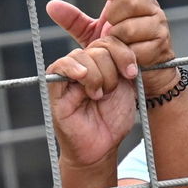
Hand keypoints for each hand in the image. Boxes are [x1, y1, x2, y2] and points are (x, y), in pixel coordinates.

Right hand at [46, 37, 138, 167]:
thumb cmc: (113, 119)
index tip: (132, 73)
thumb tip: (124, 41)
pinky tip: (83, 77)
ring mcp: (68, 74)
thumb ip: (124, 64)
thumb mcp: (126, 87)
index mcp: (102, 61)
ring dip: (98, 77)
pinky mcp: (55, 87)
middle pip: (99, 46)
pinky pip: (60, 66)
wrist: (101, 147)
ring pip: (83, 55)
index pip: (111, 39)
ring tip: (98, 96)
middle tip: (110, 92)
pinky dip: (73, 68)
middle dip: (111, 70)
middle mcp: (84, 64)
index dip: (124, 53)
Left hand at [47, 0, 176, 94]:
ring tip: (115, 44)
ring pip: (132, 26)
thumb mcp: (93, 34)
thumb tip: (51, 5)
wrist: (142, 75)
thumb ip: (74, 20)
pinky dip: (125, 55)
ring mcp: (159, 26)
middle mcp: (151, 8)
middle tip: (108, 28)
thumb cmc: (118, 49)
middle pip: (131, 0)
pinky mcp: (161, 47)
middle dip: (113, 16)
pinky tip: (124, 58)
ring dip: (117, 38)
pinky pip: (138, 48)